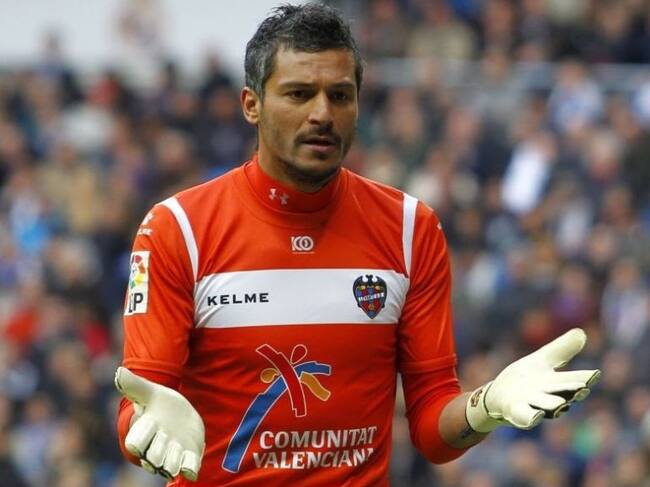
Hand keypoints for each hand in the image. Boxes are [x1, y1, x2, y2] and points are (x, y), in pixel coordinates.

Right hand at [115, 367, 205, 480]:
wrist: (180, 416)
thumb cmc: (160, 404)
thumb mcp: (150, 392)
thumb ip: (135, 385)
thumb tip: (119, 372)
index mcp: (144, 432)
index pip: (135, 443)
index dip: (140, 439)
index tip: (151, 423)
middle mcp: (156, 448)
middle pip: (152, 458)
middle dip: (159, 450)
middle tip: (166, 436)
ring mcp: (172, 455)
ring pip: (169, 467)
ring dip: (174, 461)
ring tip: (178, 447)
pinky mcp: (188, 458)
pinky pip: (188, 470)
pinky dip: (189, 468)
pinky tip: (190, 464)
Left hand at [465, 328, 600, 432]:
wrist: (499, 396)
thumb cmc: (526, 379)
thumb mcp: (542, 360)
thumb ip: (562, 349)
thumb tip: (581, 332)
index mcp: (557, 383)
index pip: (575, 380)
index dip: (585, 378)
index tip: (595, 374)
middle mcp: (549, 396)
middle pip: (563, 393)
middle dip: (572, 391)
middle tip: (582, 388)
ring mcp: (532, 406)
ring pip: (546, 407)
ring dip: (552, 405)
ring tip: (560, 404)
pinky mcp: (516, 412)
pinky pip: (524, 417)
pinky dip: (530, 417)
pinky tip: (535, 417)